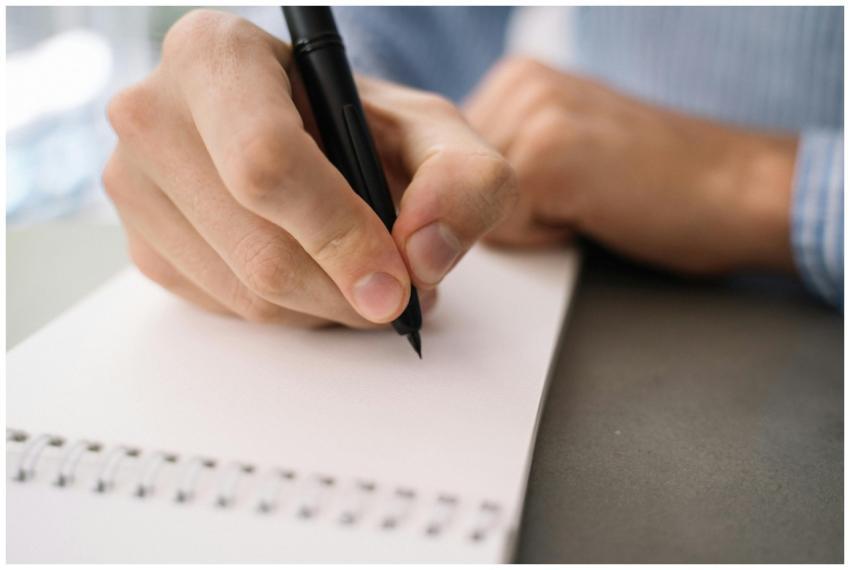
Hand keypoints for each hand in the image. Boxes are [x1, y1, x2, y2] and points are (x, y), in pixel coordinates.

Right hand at [104, 10, 514, 327]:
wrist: (306, 139)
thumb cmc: (360, 126)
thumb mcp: (432, 133)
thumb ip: (465, 178)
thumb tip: (424, 253)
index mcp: (215, 54)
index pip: (267, 162)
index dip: (339, 235)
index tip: (395, 284)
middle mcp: (154, 113)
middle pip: (259, 247)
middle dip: (348, 291)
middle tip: (402, 293)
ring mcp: (134, 184)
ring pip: (246, 294)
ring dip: (327, 307)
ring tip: (367, 278)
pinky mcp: (142, 244)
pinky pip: (226, 310)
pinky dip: (290, 312)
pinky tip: (316, 276)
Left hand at [465, 56, 796, 274]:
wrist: (736, 188)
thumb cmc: (657, 182)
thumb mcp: (564, 146)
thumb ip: (504, 155)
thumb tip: (439, 196)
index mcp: (517, 79)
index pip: (445, 167)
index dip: (491, 199)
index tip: (556, 189)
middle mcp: (517, 83)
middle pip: (450, 189)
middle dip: (503, 210)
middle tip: (579, 193)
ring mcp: (532, 113)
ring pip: (471, 211)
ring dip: (527, 223)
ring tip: (588, 198)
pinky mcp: (547, 155)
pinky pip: (501, 229)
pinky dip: (545, 238)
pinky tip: (593, 210)